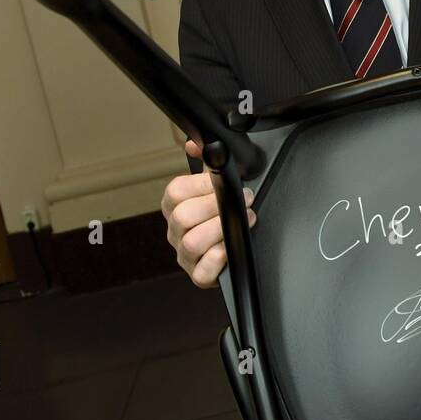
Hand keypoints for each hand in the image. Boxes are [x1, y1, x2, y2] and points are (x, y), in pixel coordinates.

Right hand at [161, 139, 255, 288]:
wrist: (233, 250)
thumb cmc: (222, 215)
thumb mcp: (215, 187)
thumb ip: (207, 164)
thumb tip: (195, 143)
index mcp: (175, 207)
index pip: (175, 192)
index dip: (202, 184)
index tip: (227, 181)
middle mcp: (175, 231)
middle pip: (182, 217)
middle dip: (216, 206)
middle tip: (243, 200)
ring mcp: (184, 255)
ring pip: (191, 243)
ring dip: (221, 229)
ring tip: (245, 220)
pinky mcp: (199, 276)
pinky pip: (202, 272)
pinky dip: (217, 259)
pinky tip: (230, 247)